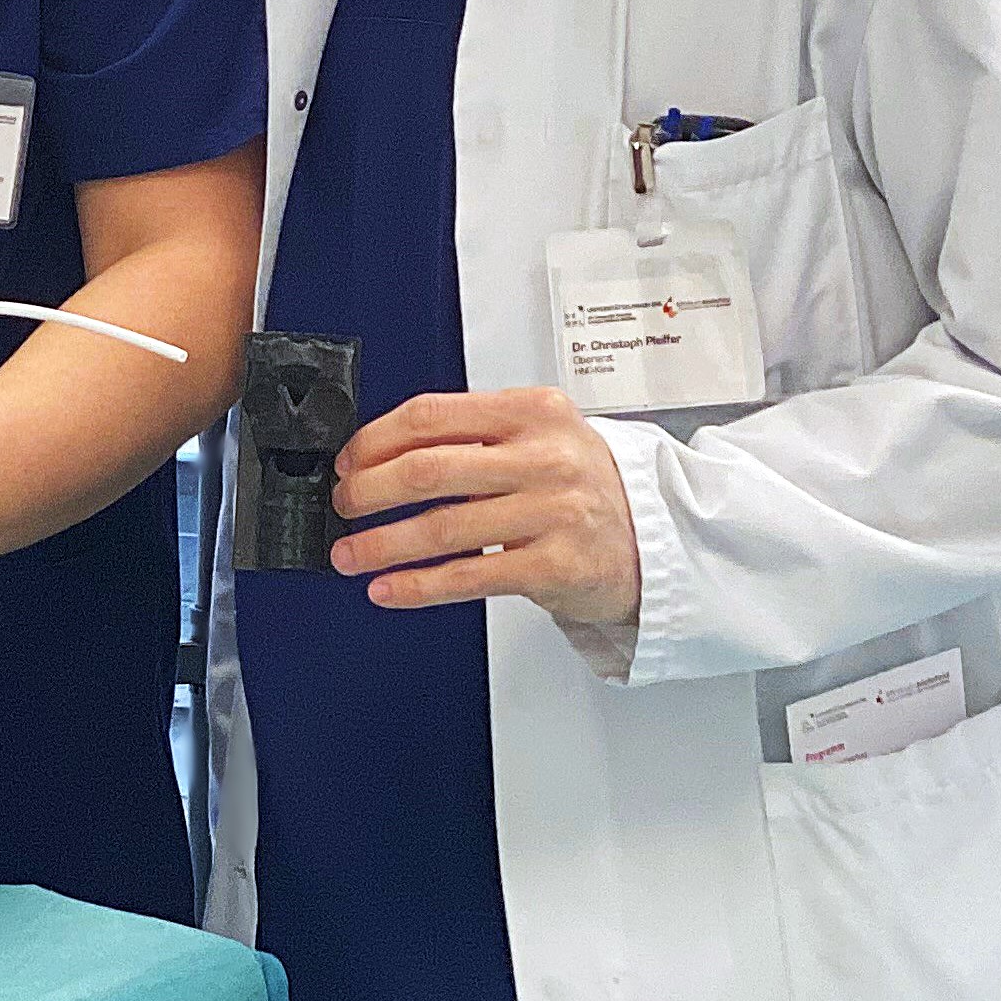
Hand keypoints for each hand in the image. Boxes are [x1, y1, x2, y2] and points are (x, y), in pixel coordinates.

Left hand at [331, 387, 640, 624]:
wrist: (658, 538)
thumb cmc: (585, 485)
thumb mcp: (540, 436)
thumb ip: (474, 434)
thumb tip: (379, 456)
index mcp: (532, 411)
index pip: (430, 416)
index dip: (373, 440)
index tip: (347, 462)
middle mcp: (545, 457)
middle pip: (427, 470)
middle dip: (368, 492)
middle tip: (343, 507)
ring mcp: (553, 513)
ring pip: (441, 528)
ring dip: (380, 544)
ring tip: (349, 554)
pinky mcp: (557, 567)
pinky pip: (469, 577)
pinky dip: (417, 586)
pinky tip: (388, 589)